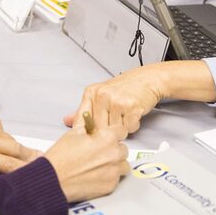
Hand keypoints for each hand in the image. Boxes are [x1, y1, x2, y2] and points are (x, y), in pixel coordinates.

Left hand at [0, 103, 40, 180]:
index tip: (34, 171)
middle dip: (30, 155)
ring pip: (11, 140)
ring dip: (15, 148)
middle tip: (41, 158)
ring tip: (15, 152)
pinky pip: (4, 130)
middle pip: (16, 149)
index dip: (22, 168)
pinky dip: (2, 136)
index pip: (6, 163)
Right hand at [45, 124, 129, 201]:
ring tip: (99, 165)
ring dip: (114, 164)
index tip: (108, 137)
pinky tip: (95, 175)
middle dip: (114, 150)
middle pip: (123, 149)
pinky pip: (116, 179)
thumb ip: (86, 119)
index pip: (122, 131)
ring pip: (122, 165)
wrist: (54, 180)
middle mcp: (114, 154)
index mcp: (107, 138)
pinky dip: (109, 177)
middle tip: (99, 153)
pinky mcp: (110, 186)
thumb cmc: (61, 157)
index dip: (113, 133)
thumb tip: (88, 105)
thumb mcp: (74, 132)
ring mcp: (114, 171)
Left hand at [64, 61, 215, 133]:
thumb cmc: (125, 88)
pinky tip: (133, 115)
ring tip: (125, 115)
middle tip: (115, 120)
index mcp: (92, 92)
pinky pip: (129, 128)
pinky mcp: (131, 107)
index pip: (83, 120)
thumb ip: (85, 109)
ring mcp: (117, 101)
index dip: (88, 131)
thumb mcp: (102, 94)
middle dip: (108, 130)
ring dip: (122, 128)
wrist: (148, 79)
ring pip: (114, 130)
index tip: (92, 134)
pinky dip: (132, 125)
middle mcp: (102, 95)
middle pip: (99, 129)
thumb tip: (67, 120)